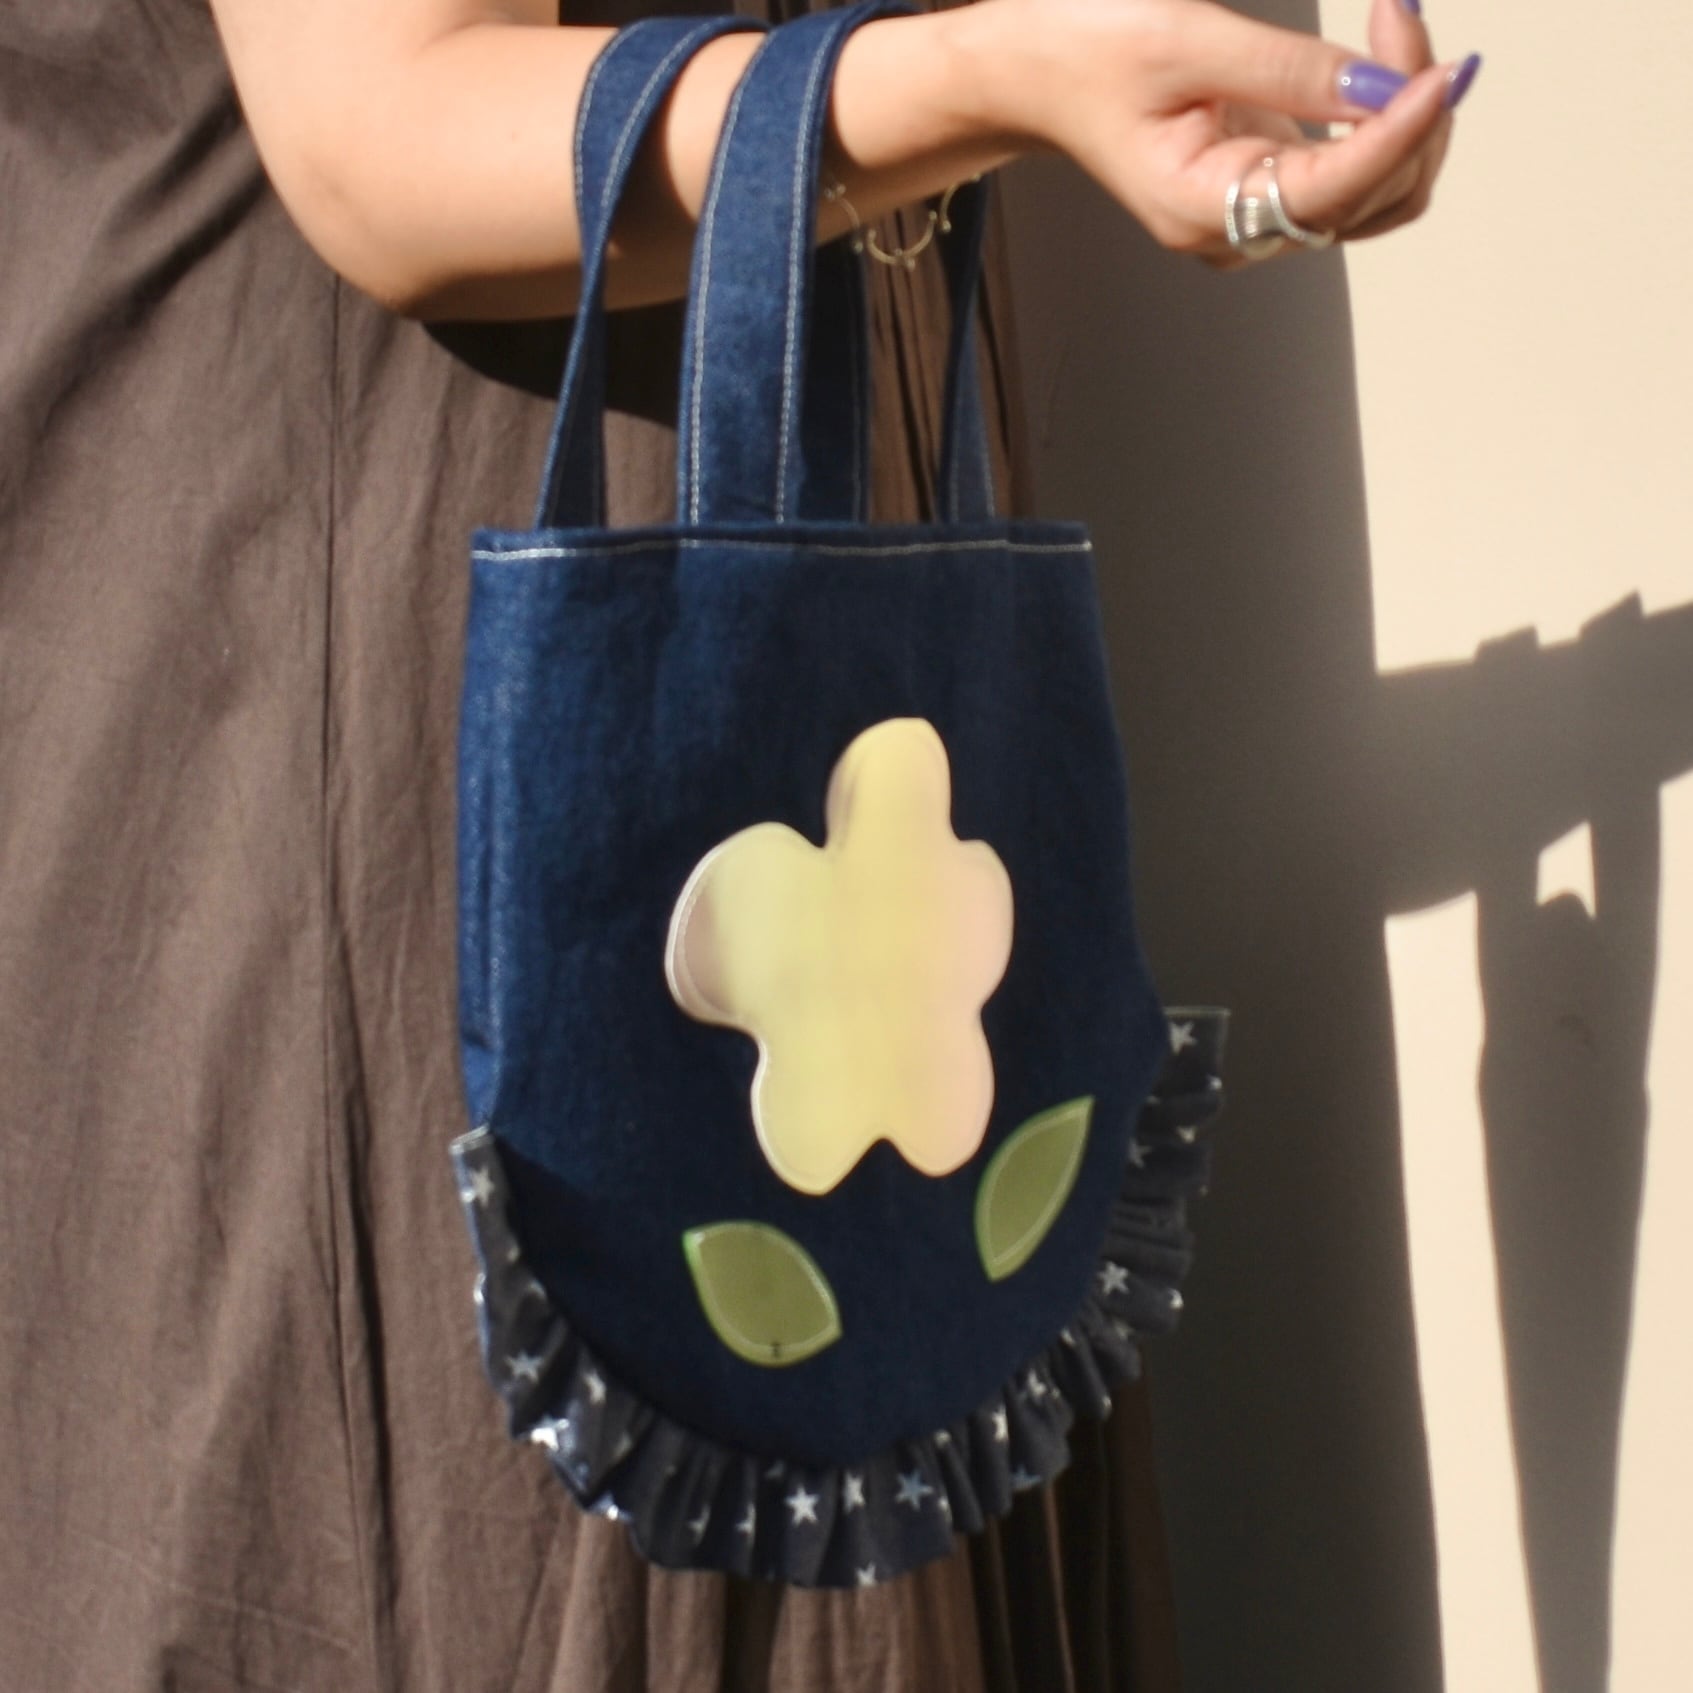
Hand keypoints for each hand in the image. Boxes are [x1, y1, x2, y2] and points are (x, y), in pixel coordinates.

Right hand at [980, 0, 1477, 266]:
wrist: (1033, 70)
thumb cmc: (1086, 50)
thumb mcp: (1186, 41)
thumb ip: (1292, 70)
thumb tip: (1387, 89)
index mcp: (1200, 210)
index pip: (1329, 191)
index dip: (1396, 134)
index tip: (1444, 70)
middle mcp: (1234, 230)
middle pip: (1370, 201)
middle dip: (1409, 113)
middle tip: (1399, 10)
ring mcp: (1253, 212)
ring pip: (1376, 193)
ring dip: (1408, 117)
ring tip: (1396, 23)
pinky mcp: (1267, 183)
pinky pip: (1353, 170)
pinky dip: (1384, 117)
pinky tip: (1384, 56)